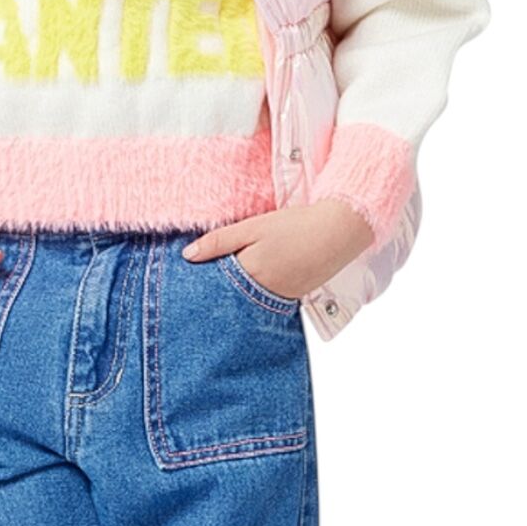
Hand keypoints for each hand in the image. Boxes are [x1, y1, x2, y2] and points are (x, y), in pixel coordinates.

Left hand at [181, 200, 374, 299]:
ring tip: (228, 280)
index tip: (185, 281)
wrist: (341, 231)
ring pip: (249, 300)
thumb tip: (187, 256)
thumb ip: (220, 241)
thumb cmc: (295, 225)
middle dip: (217, 292)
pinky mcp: (295, 296)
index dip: (201, 282)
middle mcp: (265, 293)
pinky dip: (258, 292)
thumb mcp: (253, 226)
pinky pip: (268, 299)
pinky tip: (255, 280)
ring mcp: (282, 298)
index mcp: (251, 273)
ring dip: (238, 293)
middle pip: (231, 298)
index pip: (215, 286)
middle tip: (200, 286)